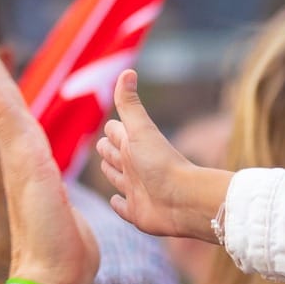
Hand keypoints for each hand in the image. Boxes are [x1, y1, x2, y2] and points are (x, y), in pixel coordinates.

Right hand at [0, 9, 98, 283]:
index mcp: (28, 158)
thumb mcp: (62, 210)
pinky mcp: (24, 161)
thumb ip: (54, 195)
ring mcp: (17, 155)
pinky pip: (4, 113)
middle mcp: (17, 152)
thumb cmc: (63, 253)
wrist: (55, 278)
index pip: (8, 106)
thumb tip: (52, 198)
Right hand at [98, 70, 232, 243]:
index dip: (112, 129)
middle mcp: (134, 167)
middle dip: (107, 150)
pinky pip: (123, 208)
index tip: (110, 125)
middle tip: (102, 146)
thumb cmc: (161, 163)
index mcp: (133, 145)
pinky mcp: (137, 212)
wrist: (182, 200)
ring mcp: (136, 190)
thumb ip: (129, 103)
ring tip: (107, 168)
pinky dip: (118, 204)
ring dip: (112, 174)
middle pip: (114, 155)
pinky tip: (116, 201)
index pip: (115, 132)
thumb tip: (127, 70)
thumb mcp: (140, 130)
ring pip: (117, 179)